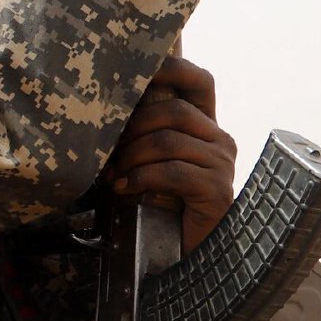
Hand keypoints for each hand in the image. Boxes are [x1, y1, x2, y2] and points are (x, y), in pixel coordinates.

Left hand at [104, 56, 236, 252]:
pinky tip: (123, 189)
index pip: (199, 81)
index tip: (134, 69)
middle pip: (174, 110)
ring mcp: (222, 164)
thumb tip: (98, 107)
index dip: (171, 68)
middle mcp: (219, 139)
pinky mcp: (218, 190)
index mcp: (204, 126)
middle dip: (132, 128)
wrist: (179, 252)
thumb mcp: (145, 161)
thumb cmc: (155, 204)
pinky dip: (140, 178)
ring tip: (113, 175)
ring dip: (131, 157)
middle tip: (108, 153)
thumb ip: (137, 135)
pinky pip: (173, 171)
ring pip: (169, 140)